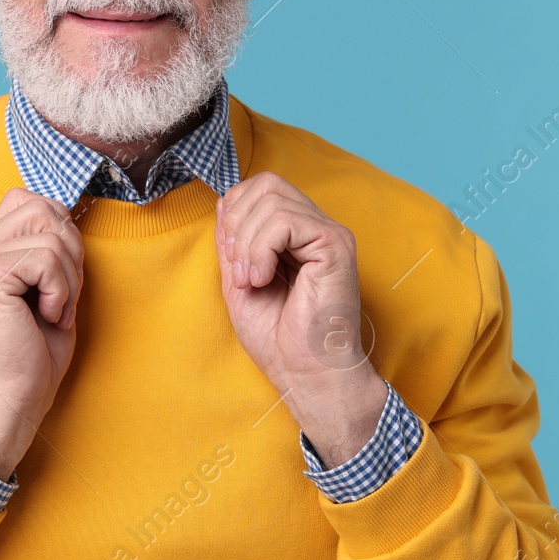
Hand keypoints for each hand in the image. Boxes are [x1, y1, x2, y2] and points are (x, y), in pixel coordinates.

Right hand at [0, 188, 84, 479]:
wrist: (7, 403)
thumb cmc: (30, 356)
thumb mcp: (46, 289)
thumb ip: (49, 249)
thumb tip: (69, 213)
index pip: (30, 200)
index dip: (60, 232)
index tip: (59, 280)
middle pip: (44, 208)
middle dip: (70, 254)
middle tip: (60, 299)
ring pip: (51, 233)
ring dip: (68, 278)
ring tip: (52, 312)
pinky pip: (47, 258)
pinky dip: (60, 292)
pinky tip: (44, 318)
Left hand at [215, 172, 386, 466]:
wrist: (306, 375)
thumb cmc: (279, 339)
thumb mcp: (240, 281)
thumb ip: (234, 242)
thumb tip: (224, 203)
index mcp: (296, 235)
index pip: (260, 188)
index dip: (233, 213)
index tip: (231, 261)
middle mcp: (316, 228)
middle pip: (265, 184)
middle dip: (236, 222)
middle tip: (238, 269)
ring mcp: (328, 234)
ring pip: (271, 200)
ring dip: (247, 243)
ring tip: (252, 280)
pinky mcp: (335, 245)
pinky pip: (285, 221)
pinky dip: (261, 249)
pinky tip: (264, 279)